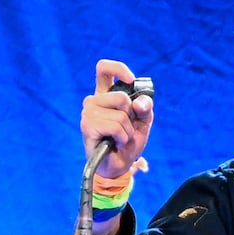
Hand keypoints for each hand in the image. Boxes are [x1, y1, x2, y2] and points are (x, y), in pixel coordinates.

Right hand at [79, 59, 156, 186]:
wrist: (119, 165)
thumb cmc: (128, 142)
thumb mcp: (143, 122)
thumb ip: (145, 107)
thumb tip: (139, 102)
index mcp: (106, 94)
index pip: (104, 68)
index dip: (119, 69)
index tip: (130, 80)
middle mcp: (94, 101)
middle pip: (121, 96)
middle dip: (131, 115)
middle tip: (126, 128)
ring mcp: (88, 113)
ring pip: (121, 114)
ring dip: (127, 130)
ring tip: (120, 138)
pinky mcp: (87, 126)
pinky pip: (116, 126)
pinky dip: (123, 137)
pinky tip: (116, 143)